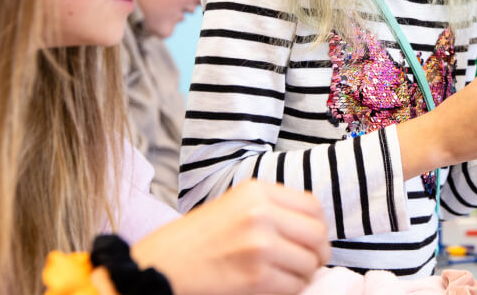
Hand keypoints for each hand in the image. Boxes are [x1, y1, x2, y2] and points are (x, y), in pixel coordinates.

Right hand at [131, 180, 329, 294]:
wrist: (158, 267)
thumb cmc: (195, 239)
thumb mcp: (234, 205)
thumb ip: (271, 208)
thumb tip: (313, 226)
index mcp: (256, 191)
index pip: (313, 206)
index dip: (318, 226)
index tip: (312, 240)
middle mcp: (260, 214)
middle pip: (317, 234)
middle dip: (317, 252)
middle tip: (309, 262)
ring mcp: (259, 246)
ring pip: (309, 263)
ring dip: (302, 274)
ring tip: (283, 275)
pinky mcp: (256, 278)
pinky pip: (294, 286)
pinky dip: (289, 290)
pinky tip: (271, 287)